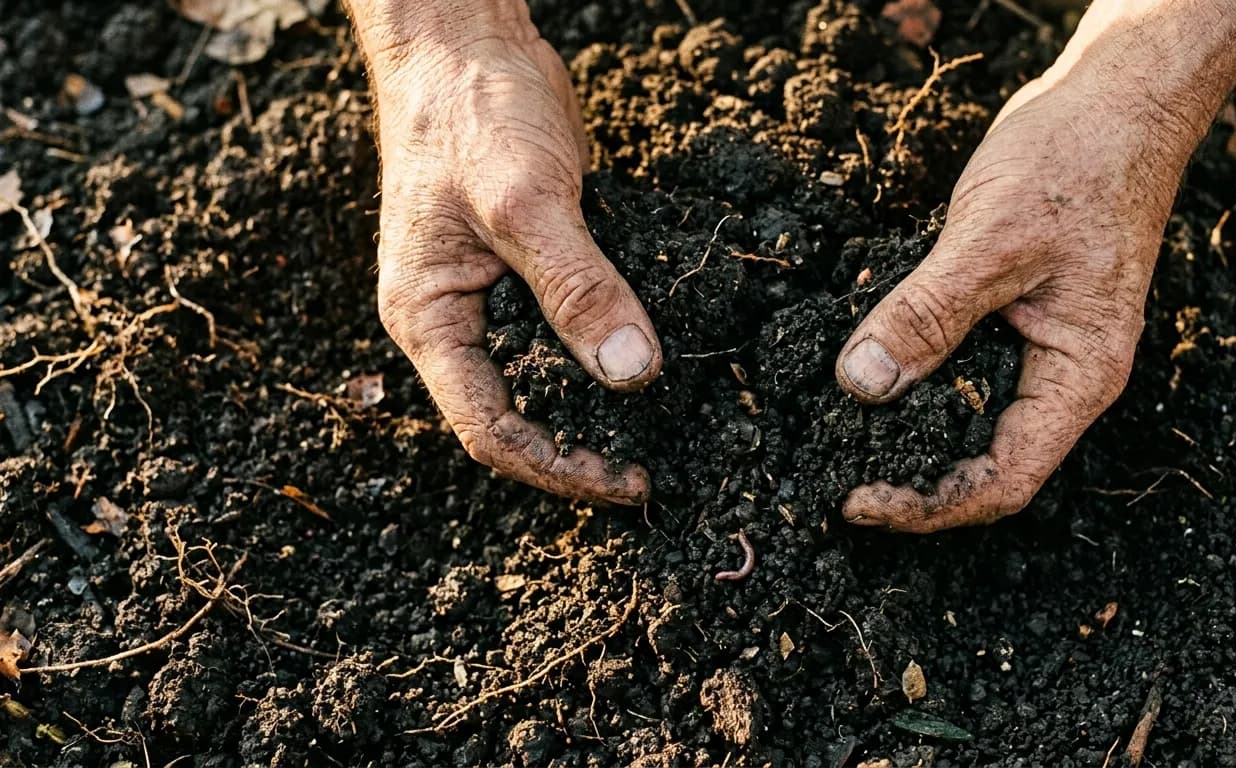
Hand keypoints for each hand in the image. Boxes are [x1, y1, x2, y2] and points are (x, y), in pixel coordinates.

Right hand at [353, 2, 661, 503]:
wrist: (465, 39)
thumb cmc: (469, 109)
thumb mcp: (524, 200)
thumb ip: (577, 287)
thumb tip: (633, 372)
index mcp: (428, 319)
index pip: (488, 428)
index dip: (556, 467)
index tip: (625, 482)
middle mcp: (455, 320)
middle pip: (516, 415)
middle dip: (580, 450)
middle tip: (653, 469)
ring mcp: (492, 294)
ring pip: (546, 376)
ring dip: (598, 408)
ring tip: (664, 430)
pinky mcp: (529, 266)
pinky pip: (567, 327)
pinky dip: (607, 349)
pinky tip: (653, 361)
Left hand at [835, 0, 1235, 531]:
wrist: (1114, 98)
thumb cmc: (1078, 161)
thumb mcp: (994, 240)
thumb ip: (928, 314)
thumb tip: (863, 385)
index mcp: (1079, 376)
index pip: (1003, 480)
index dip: (929, 505)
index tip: (858, 501)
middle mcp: (1061, 375)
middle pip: (984, 461)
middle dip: (913, 478)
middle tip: (834, 474)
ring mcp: (1037, 345)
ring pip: (968, 418)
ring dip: (909, 432)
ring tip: (840, 437)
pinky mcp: (1009, 313)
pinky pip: (958, 366)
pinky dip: (913, 375)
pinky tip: (865, 368)